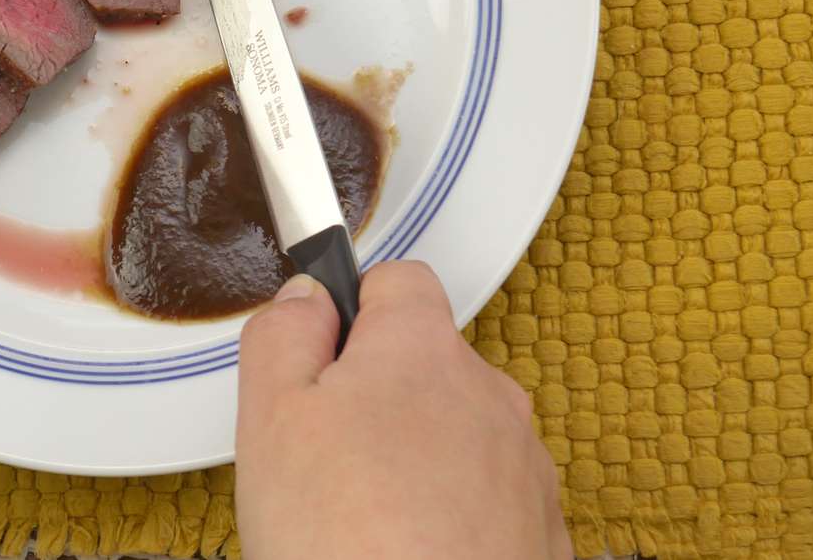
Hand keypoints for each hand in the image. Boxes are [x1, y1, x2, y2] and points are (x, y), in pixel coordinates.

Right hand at [236, 261, 571, 558]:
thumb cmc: (350, 544)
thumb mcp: (270, 416)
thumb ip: (283, 333)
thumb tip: (306, 298)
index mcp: (424, 351)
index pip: (397, 281)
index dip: (350, 312)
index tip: (318, 355)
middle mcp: (490, 398)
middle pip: (425, 364)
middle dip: (376, 397)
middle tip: (324, 456)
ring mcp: (524, 471)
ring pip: (454, 435)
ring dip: (413, 461)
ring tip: (361, 521)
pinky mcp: (541, 536)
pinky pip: (484, 501)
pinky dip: (448, 519)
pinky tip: (404, 553)